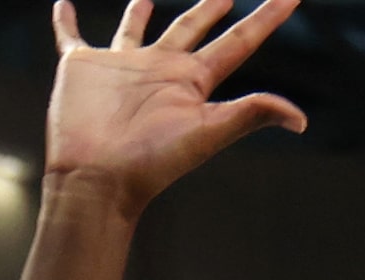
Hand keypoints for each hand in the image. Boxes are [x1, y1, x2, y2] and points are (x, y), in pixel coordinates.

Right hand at [44, 0, 305, 216]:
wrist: (99, 178)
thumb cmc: (153, 161)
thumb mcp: (207, 133)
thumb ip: (251, 115)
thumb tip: (301, 120)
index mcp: (193, 80)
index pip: (238, 42)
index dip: (266, 18)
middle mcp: (161, 69)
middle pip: (193, 28)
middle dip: (211, 7)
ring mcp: (121, 67)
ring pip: (135, 29)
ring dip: (141, 12)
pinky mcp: (82, 68)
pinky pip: (71, 37)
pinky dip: (64, 21)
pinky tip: (63, 5)